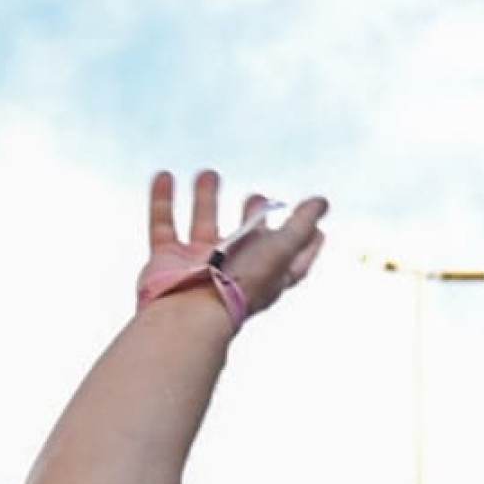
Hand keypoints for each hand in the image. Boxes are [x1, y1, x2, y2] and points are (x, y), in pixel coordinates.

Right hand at [140, 170, 327, 323]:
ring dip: (206, 200)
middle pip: (247, 241)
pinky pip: (163, 224)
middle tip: (258, 197)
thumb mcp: (282, 250)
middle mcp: (234, 270)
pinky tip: (165, 176)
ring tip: (209, 174)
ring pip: (203, 226)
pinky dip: (162, 201)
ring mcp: (199, 265)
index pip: (294, 258)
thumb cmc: (241, 283)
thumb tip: (322, 203)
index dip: (307, 243)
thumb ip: (301, 225)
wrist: (189, 310)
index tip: (317, 226)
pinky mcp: (167, 259)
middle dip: (254, 218)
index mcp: (267, 274)